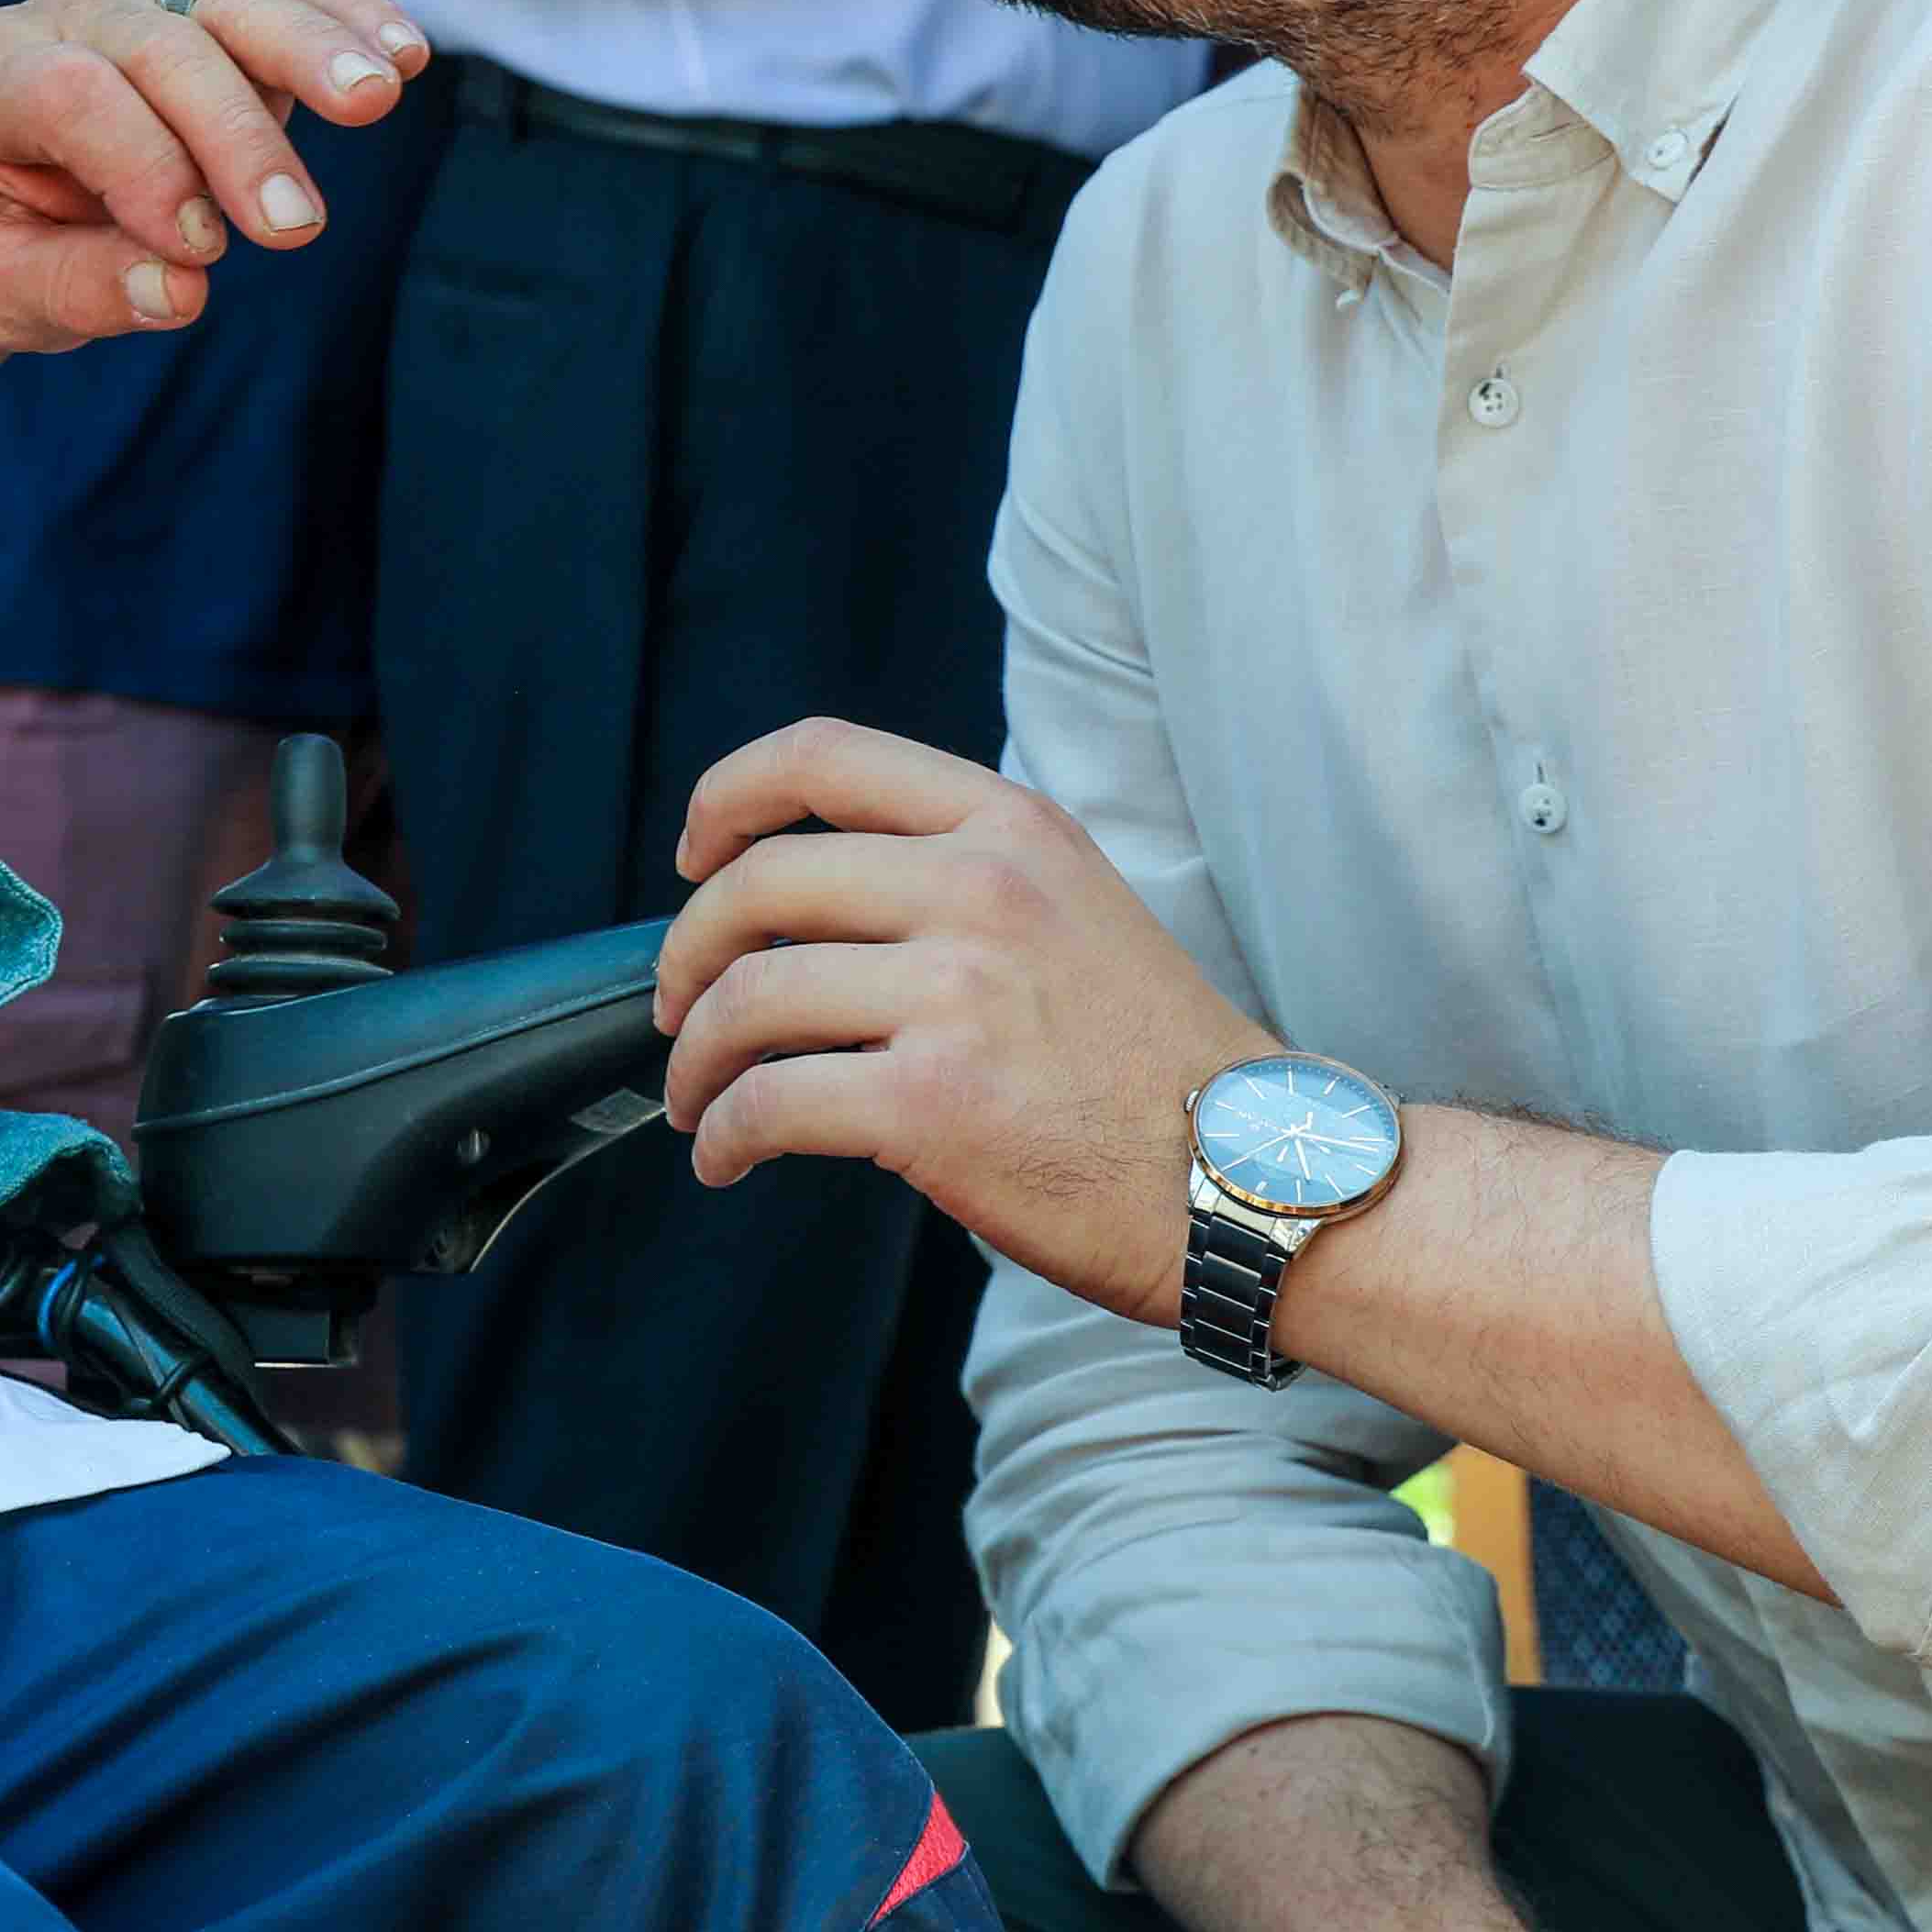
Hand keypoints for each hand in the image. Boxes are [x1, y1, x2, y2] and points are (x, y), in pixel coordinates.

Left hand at [0, 0, 428, 353]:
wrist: (3, 174)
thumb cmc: (2, 235)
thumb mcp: (1, 288)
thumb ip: (73, 289)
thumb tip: (178, 289)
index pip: (68, 93)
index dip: (140, 164)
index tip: (201, 251)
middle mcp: (69, 17)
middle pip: (163, 43)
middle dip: (234, 134)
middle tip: (294, 228)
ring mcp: (151, 0)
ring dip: (311, 50)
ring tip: (375, 102)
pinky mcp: (221, 10)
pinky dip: (349, 15)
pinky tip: (403, 56)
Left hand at [653, 721, 1275, 1322]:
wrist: (1252, 1176)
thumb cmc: (1155, 1065)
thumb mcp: (1074, 910)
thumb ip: (960, 882)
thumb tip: (806, 909)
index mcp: (1011, 828)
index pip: (825, 755)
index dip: (729, 795)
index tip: (693, 852)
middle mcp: (981, 889)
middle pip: (762, 879)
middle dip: (688, 950)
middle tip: (678, 1007)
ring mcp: (957, 994)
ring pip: (749, 995)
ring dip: (697, 1057)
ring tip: (699, 1102)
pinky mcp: (933, 1102)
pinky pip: (771, 1101)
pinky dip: (726, 1134)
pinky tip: (729, 1157)